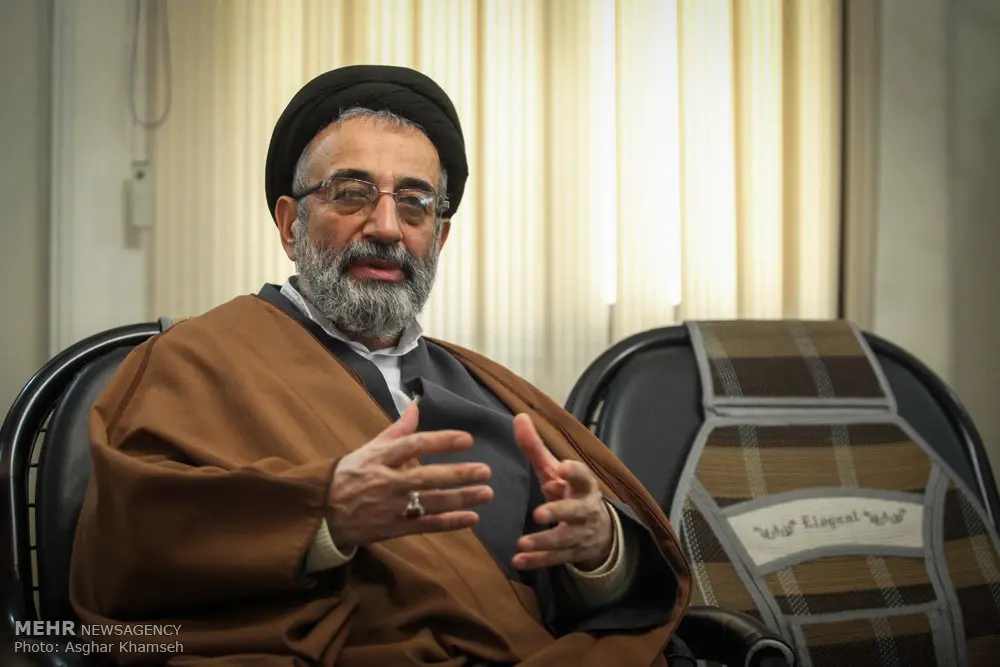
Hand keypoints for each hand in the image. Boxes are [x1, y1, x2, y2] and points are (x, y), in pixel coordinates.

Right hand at [326, 402, 492, 548]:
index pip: (413, 446)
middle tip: (486, 470)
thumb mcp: (368, 449)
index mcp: (379, 458)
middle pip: (426, 478)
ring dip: (461, 499)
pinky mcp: (394, 529)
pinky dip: (450, 523)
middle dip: (458, 474)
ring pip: (431, 504)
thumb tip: (416, 406)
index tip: (467, 439)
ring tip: (487, 493)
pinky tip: (472, 518)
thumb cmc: (349, 476)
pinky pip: (426, 526)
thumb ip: (396, 430)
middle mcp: (386, 482)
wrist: (322, 515)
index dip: (440, 441)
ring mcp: (391, 508)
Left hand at [511, 413, 612, 570]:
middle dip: (559, 513)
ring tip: (522, 544)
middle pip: (576, 512)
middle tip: (539, 514)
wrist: (598, 530)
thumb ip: (535, 447)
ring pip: (564, 540)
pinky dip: (537, 562)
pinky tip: (518, 561)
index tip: (562, 466)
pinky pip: (555, 559)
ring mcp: (580, 534)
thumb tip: (518, 417)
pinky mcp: (571, 553)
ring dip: (543, 542)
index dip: (574, 471)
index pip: (582, 476)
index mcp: (583, 485)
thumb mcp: (554, 470)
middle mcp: (585, 510)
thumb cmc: (569, 491)